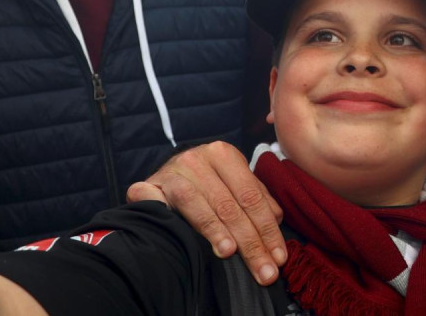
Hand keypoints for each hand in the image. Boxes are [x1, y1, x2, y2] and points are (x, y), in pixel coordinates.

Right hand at [127, 142, 286, 284]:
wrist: (162, 182)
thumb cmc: (205, 187)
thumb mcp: (234, 186)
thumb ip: (256, 200)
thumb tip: (277, 220)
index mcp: (224, 155)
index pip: (251, 196)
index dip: (267, 229)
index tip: (279, 257)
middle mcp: (197, 158)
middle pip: (229, 204)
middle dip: (250, 242)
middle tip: (264, 271)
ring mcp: (171, 171)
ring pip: (198, 202)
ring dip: (216, 229)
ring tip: (230, 253)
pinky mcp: (146, 187)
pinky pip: (161, 203)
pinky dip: (172, 217)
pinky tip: (184, 235)